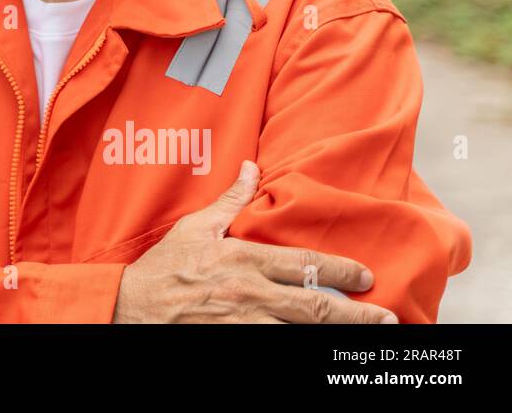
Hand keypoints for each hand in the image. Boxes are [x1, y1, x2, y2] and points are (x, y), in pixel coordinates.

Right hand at [114, 161, 396, 322]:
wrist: (132, 307)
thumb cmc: (164, 267)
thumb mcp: (195, 227)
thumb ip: (230, 201)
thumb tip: (251, 168)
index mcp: (243, 258)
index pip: (304, 264)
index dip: (340, 270)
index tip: (366, 275)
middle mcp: (250, 292)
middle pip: (315, 305)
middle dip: (355, 313)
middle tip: (387, 320)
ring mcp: (245, 323)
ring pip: (302, 332)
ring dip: (336, 335)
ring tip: (365, 340)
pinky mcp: (237, 343)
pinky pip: (277, 347)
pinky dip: (301, 347)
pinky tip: (323, 351)